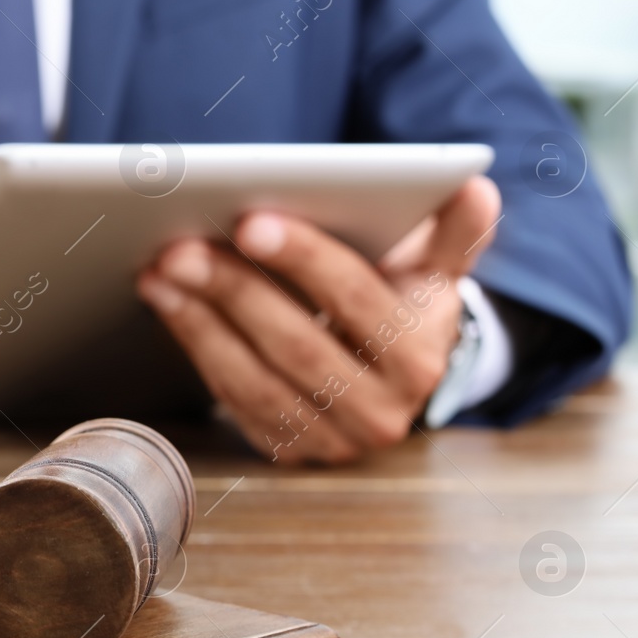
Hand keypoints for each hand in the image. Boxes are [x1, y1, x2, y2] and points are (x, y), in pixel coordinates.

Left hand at [136, 175, 501, 463]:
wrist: (390, 375)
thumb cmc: (403, 301)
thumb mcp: (436, 268)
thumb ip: (454, 230)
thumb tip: (477, 187)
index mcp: (421, 357)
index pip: (358, 301)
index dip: (305, 260)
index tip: (252, 222)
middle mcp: (381, 411)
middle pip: (296, 345)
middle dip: (234, 291)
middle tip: (180, 246)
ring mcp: (331, 439)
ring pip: (255, 380)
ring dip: (199, 321)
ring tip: (160, 270)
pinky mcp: (289, 450)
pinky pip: (232, 401)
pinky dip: (196, 347)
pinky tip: (167, 301)